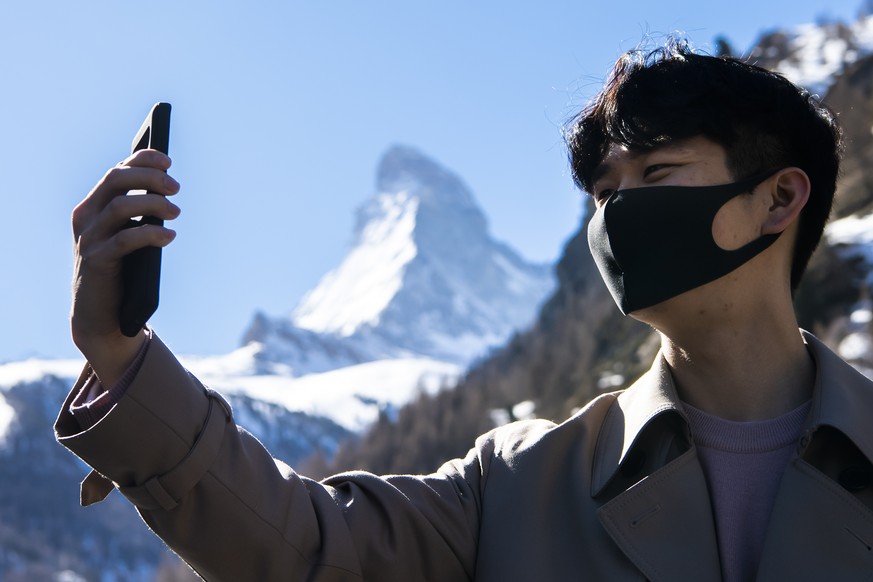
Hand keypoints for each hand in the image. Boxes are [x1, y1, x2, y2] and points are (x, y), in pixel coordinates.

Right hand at [70, 150, 180, 385]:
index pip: (116, 171)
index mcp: (93, 206)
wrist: (101, 315)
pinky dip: (150, 234)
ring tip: (176, 212)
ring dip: (153, 204)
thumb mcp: (129, 236)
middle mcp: (85, 217)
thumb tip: (167, 189)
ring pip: (120, 206)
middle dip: (149, 178)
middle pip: (115, 181)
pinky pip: (125, 240)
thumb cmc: (121, 271)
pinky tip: (169, 236)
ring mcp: (88, 239)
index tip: (168, 161)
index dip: (142, 161)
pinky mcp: (96, 261)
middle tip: (176, 187)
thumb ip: (139, 214)